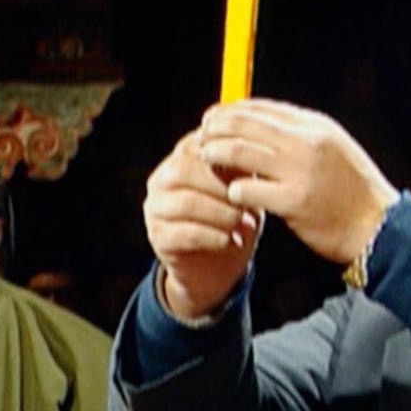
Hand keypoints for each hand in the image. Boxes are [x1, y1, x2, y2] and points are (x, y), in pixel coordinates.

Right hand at [144, 132, 262, 318]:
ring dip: (219, 214)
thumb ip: (243, 168)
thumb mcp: (243, 188)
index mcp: (182, 157)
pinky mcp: (158, 237)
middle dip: (220, 187)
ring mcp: (156, 208)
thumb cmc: (234, 217)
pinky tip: (231, 242)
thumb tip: (255, 153)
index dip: (225, 155)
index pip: (197, 144)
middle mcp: (163, 178)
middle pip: (184, 169)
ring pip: (184, 203)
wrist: (218, 266)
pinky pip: (182, 233)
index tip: (252, 171)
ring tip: (243, 224)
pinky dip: (211, 237)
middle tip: (247, 203)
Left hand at [198, 99, 398, 263]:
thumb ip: (300, 137)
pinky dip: (234, 192)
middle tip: (201, 138)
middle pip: (245, 124)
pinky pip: (247, 191)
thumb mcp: (332, 150)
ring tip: (206, 161)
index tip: (213, 119)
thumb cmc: (352, 192)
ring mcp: (300, 172)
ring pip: (240, 152)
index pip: (262, 107)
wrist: (378, 226)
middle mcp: (307, 142)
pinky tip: (231, 197)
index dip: (231, 111)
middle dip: (216, 129)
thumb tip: (261, 125)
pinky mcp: (293, 202)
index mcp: (315, 126)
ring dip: (217, 156)